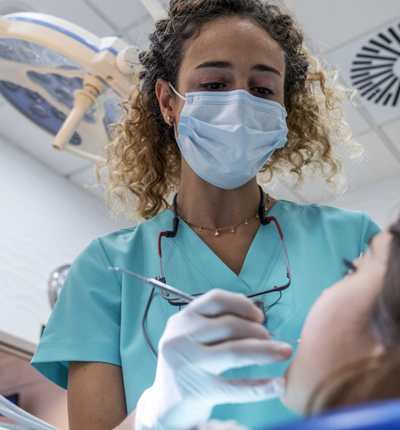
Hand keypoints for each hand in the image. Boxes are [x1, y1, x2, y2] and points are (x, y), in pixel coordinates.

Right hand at [135, 289, 291, 429]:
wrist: (165, 403)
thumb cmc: (185, 363)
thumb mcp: (190, 336)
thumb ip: (213, 321)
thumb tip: (251, 310)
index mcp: (182, 320)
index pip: (215, 300)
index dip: (241, 304)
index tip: (259, 316)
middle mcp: (181, 338)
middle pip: (229, 325)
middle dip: (257, 331)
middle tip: (271, 339)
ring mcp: (189, 365)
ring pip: (236, 352)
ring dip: (266, 350)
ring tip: (283, 352)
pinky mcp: (200, 391)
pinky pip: (238, 387)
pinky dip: (262, 386)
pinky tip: (279, 385)